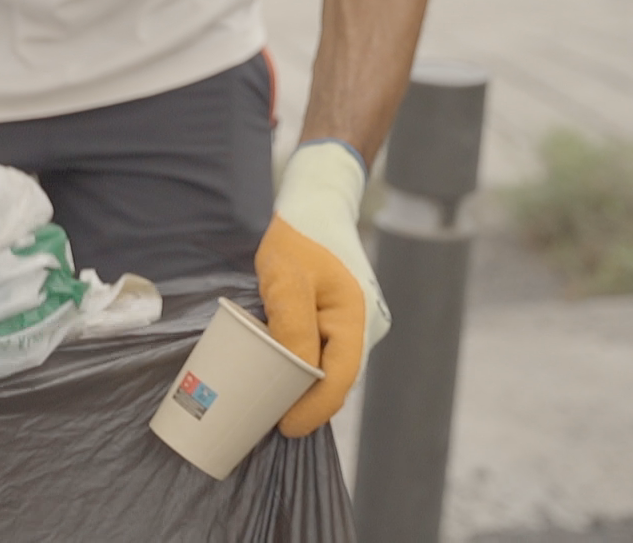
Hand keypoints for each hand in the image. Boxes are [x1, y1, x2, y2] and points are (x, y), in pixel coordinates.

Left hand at [256, 140, 391, 436]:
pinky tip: (279, 374)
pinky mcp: (339, 318)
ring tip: (270, 403)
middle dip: (307, 404)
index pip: (340, 377)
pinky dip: (303, 367)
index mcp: (355, 316)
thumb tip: (295, 373)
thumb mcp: (285, 278)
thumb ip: (292, 324)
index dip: (315, 409)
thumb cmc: (296, 238)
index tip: (286, 428)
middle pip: (337, 377)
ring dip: (304, 386)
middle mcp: (362, 325)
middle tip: (270, 421)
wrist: (312, 206)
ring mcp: (353, 323)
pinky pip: (324, 351)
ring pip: (330, 366)